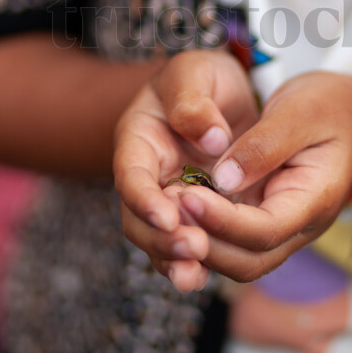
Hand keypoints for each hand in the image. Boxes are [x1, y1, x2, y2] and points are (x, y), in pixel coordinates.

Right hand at [113, 50, 258, 290]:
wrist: (220, 92)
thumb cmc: (201, 77)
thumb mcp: (194, 73)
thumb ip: (194, 102)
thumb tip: (213, 141)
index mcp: (138, 140)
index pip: (131, 174)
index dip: (144, 198)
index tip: (168, 216)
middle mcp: (147, 177)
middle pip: (138, 218)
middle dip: (161, 238)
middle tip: (194, 247)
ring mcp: (168, 200)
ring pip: (158, 239)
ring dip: (173, 258)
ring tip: (195, 273)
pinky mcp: (193, 216)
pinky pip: (185, 244)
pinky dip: (192, 264)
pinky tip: (204, 279)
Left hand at [170, 71, 351, 283]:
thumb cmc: (328, 106)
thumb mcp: (300, 110)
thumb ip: (264, 144)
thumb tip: (223, 180)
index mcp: (315, 200)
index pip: (264, 231)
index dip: (222, 221)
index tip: (186, 196)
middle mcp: (298, 225)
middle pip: (247, 261)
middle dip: (204, 244)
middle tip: (165, 211)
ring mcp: (281, 228)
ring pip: (236, 260)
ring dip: (199, 245)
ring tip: (164, 213)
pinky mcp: (263, 219)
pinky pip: (231, 242)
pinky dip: (202, 233)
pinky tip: (174, 210)